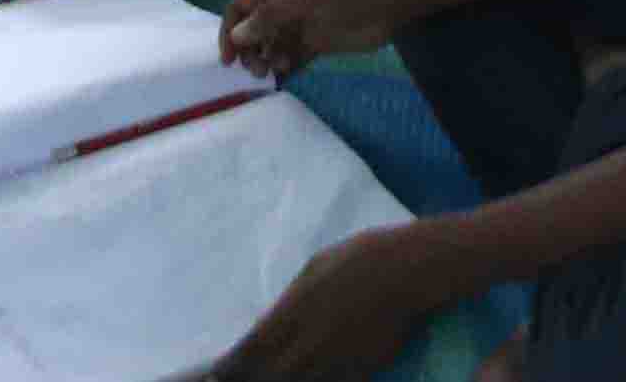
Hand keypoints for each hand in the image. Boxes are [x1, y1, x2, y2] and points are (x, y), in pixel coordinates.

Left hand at [211, 223, 465, 381]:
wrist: (410, 270)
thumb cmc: (361, 256)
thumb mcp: (316, 265)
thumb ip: (293, 297)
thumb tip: (277, 315)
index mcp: (292, 310)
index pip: (251, 348)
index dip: (230, 367)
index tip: (215, 376)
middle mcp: (308, 340)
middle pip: (270, 374)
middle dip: (253, 381)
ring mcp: (335, 359)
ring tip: (274, 380)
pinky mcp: (361, 371)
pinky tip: (311, 381)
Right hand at [220, 0, 407, 75]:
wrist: (387, 2)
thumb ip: (269, 16)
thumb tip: (237, 38)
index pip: (240, 7)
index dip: (230, 31)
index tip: (229, 58)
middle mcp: (283, 4)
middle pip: (252, 31)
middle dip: (249, 51)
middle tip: (257, 71)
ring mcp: (299, 24)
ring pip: (269, 47)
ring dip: (266, 61)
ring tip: (275, 71)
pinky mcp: (314, 43)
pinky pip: (290, 58)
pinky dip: (284, 68)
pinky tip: (287, 75)